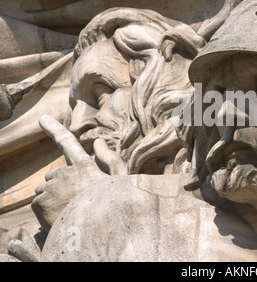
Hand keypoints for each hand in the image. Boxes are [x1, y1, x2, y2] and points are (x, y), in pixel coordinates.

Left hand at [31, 115, 125, 232]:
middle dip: (61, 182)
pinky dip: (46, 209)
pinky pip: (38, 202)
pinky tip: (61, 217)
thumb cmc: (113, 210)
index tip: (43, 118)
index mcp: (84, 167)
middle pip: (55, 173)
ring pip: (46, 188)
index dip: (55, 129)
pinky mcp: (39, 203)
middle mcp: (65, 173)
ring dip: (54, 196)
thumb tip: (97, 141)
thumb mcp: (121, 185)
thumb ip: (110, 160)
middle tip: (77, 199)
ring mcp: (50, 188)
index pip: (68, 143)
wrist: (95, 234)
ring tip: (70, 211)